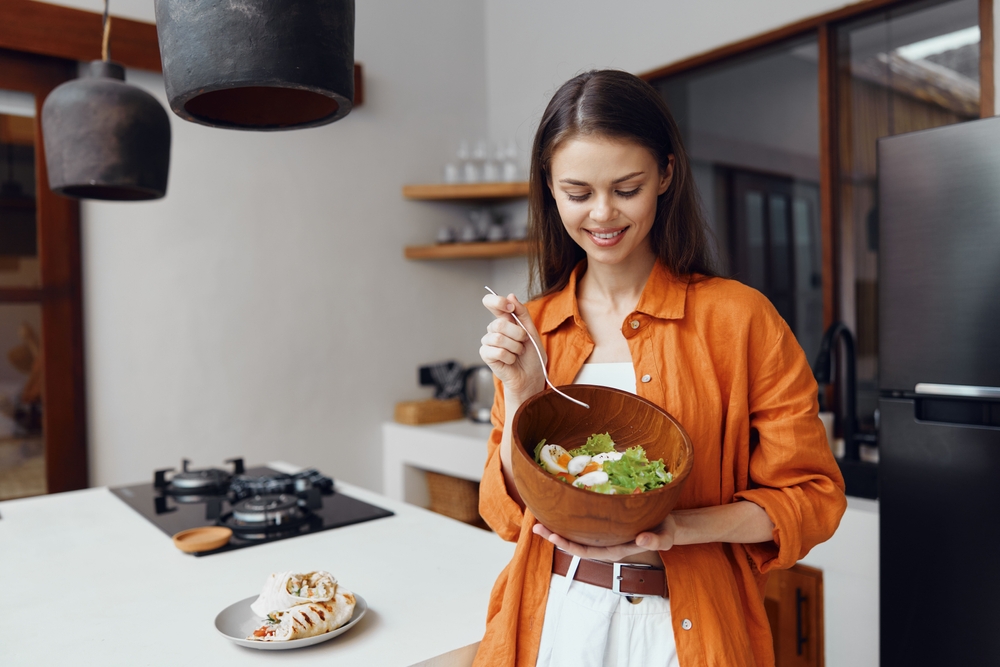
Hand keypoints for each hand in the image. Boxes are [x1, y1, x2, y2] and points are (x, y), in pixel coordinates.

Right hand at [480, 293, 545, 403]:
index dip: (497, 301)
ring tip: (518, 353)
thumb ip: (522, 313)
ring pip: (498, 338)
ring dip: (515, 347)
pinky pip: (496, 351)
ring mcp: (488, 342)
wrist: (532, 376)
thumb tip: (511, 295)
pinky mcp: (486, 355)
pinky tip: (511, 361)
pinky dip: (509, 357)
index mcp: (505, 320)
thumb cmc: (532, 355)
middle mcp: (494, 329)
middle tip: (523, 343)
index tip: (510, 307)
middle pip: (499, 324)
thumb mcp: (531, 330)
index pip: (492, 303)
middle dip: (517, 334)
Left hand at [532, 515, 677, 560]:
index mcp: (615, 548)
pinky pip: (583, 520)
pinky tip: (558, 504)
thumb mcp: (665, 537)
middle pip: (574, 543)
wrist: (667, 523)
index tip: (553, 537)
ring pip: (576, 531)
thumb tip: (641, 540)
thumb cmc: (665, 531)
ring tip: (538, 515)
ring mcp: (603, 532)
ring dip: (557, 525)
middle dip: (554, 536)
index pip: (587, 551)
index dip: (569, 546)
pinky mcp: (605, 521)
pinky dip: (569, 515)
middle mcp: (605, 542)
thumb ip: (655, 541)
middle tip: (534, 527)